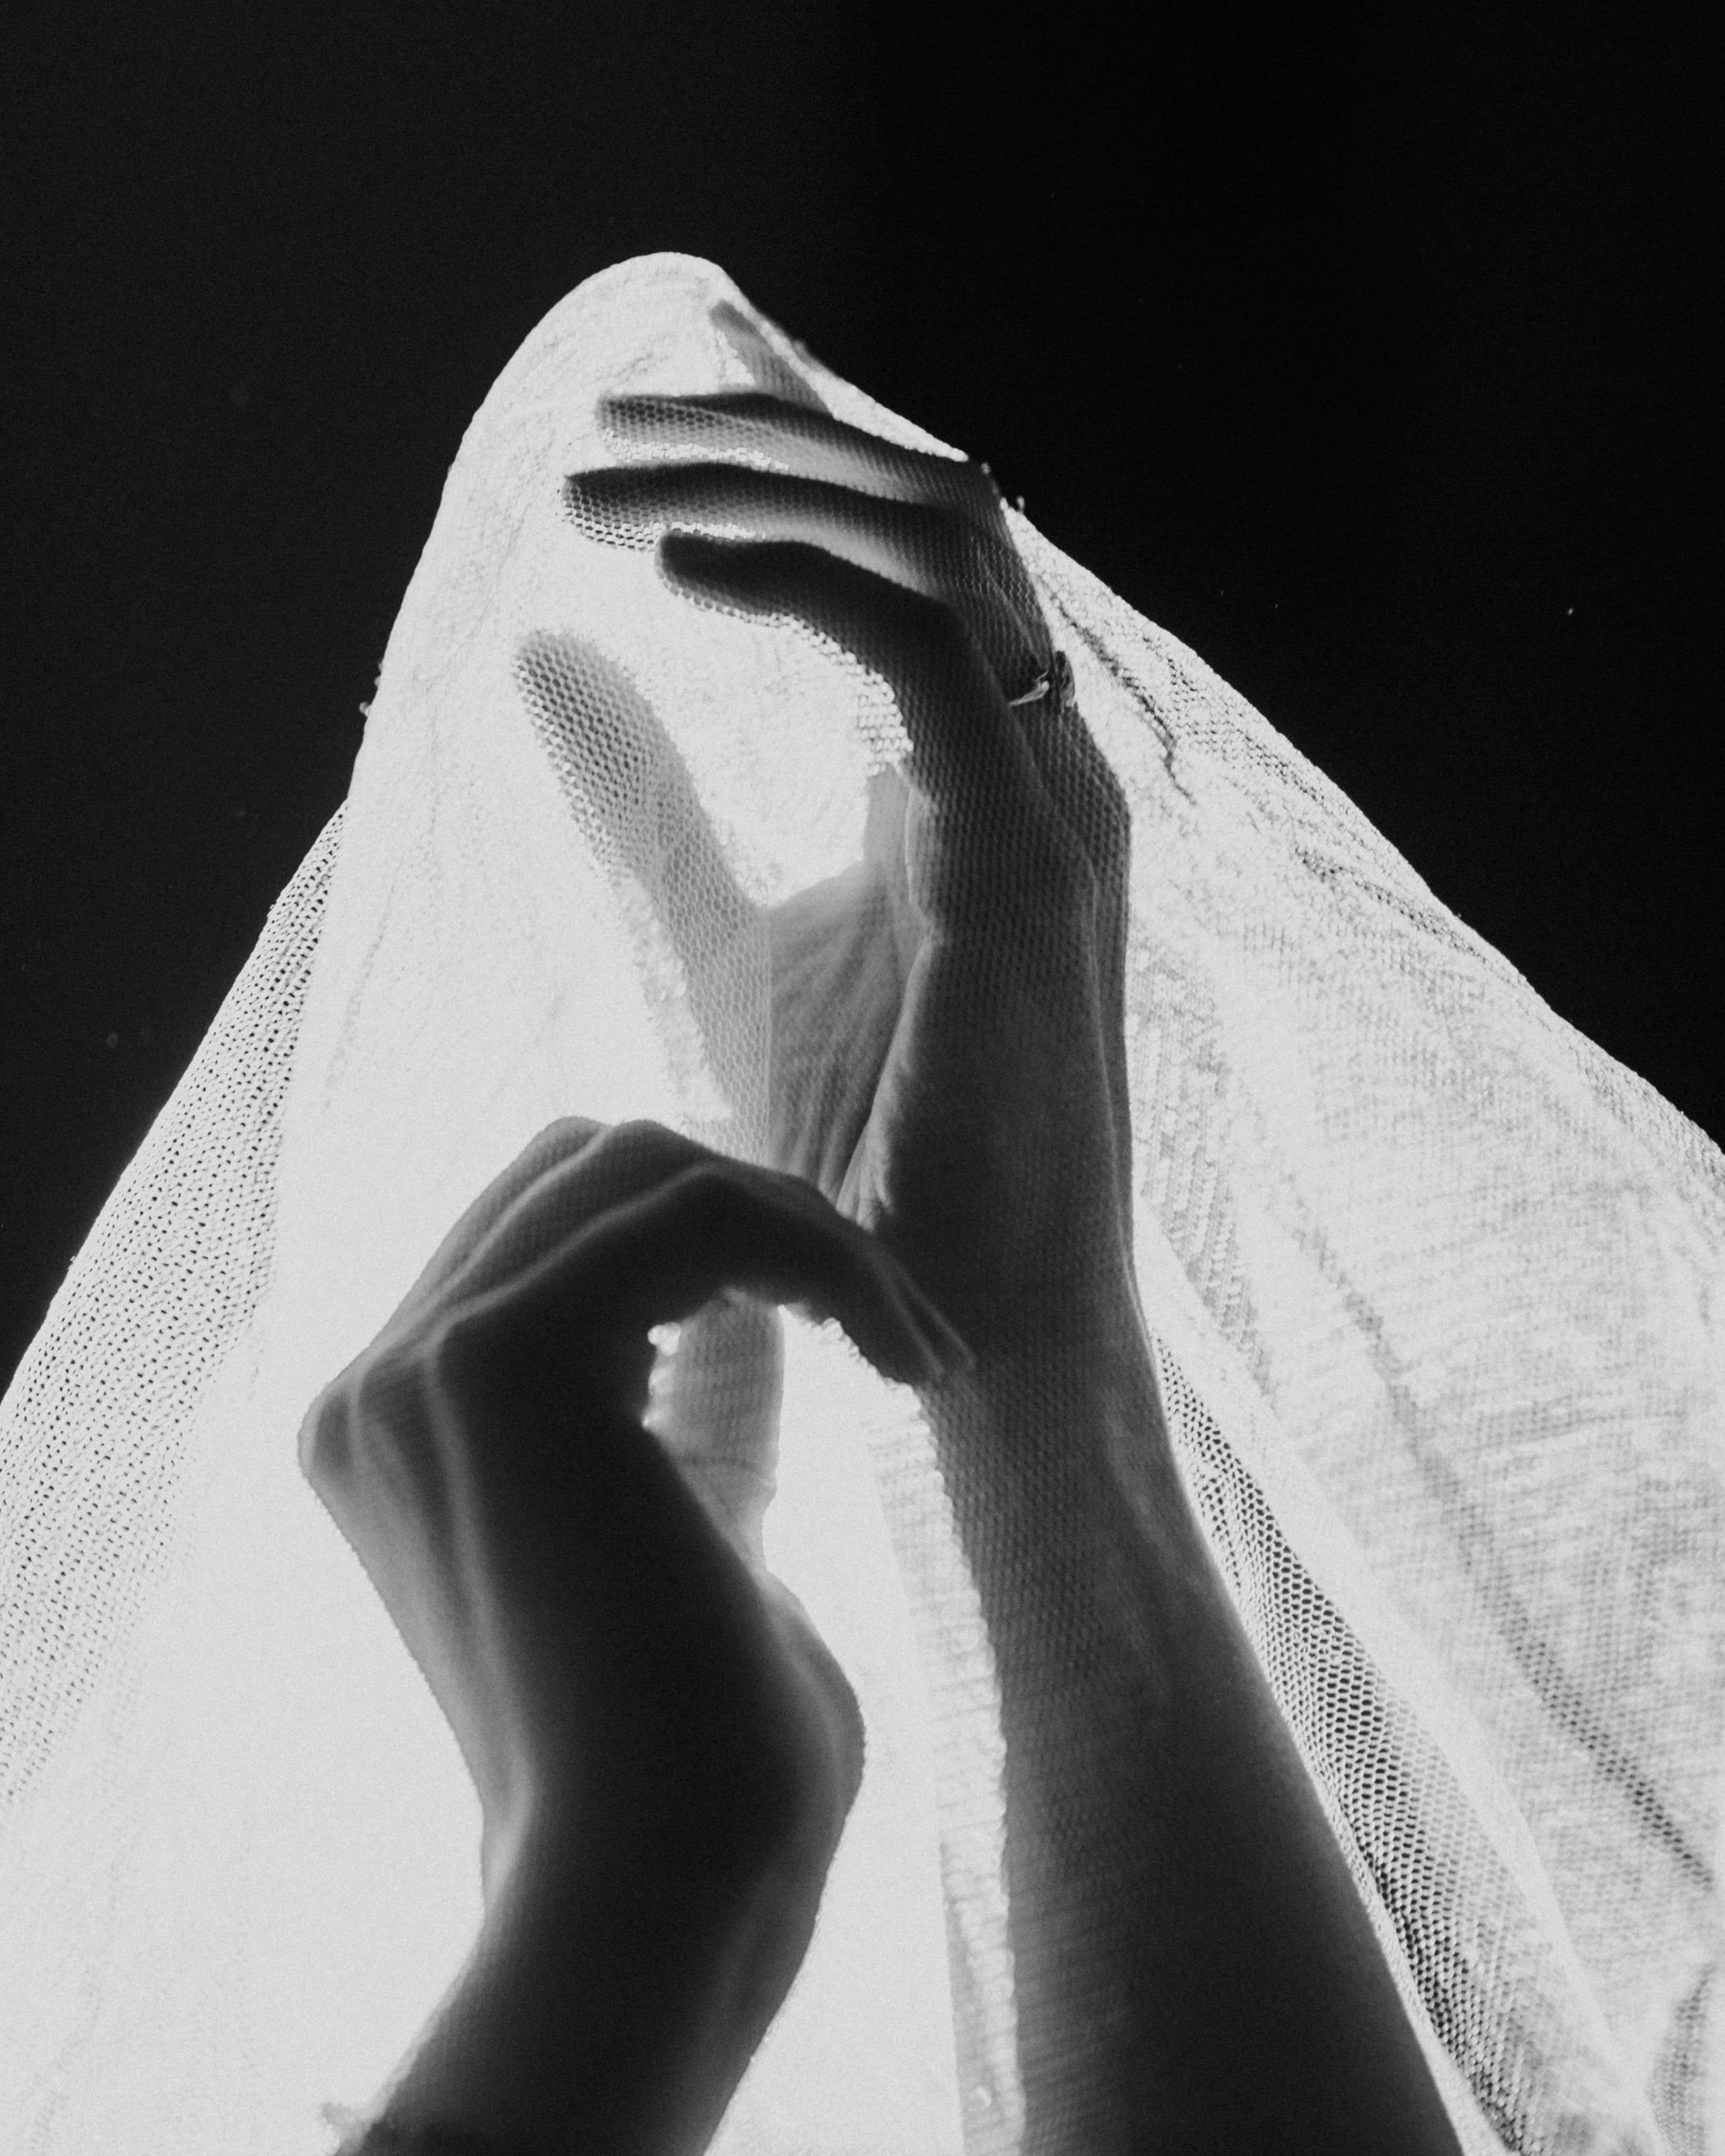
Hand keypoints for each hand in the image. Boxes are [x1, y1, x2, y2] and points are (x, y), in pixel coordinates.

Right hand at [297, 1117, 972, 1902]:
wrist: (662, 1887)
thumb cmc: (704, 1748)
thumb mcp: (695, 1521)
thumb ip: (692, 1397)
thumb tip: (760, 1276)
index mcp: (408, 1423)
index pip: (556, 1223)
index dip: (721, 1241)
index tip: (859, 1339)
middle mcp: (384, 1380)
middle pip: (593, 1166)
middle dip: (764, 1216)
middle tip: (895, 1333)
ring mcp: (420, 1363)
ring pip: (651, 1170)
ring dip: (809, 1234)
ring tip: (915, 1352)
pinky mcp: (497, 1359)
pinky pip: (698, 1211)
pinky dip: (823, 1255)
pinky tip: (905, 1359)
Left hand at [538, 383, 1135, 1386]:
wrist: (971, 1324)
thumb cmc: (864, 1152)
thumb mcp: (722, 932)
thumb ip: (649, 801)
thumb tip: (542, 662)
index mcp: (982, 774)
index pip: (907, 547)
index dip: (778, 459)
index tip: (624, 440)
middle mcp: (1039, 762)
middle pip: (932, 505)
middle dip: (766, 434)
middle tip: (603, 428)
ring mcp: (1051, 804)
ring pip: (942, 542)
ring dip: (770, 481)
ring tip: (607, 482)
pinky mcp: (1027, 864)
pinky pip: (929, 655)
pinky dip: (795, 584)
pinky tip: (666, 568)